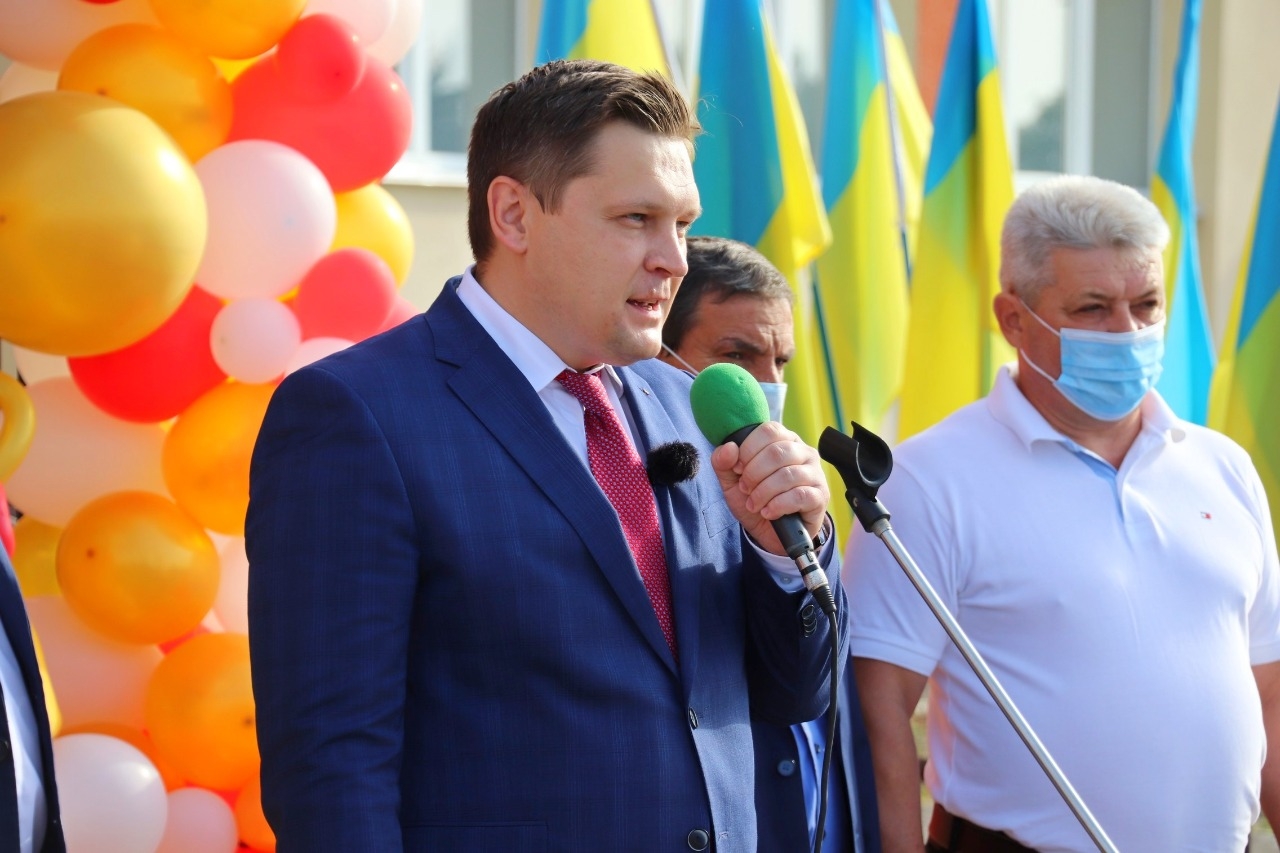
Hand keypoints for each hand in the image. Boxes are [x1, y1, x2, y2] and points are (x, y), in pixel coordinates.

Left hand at [709, 421, 829, 556]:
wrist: (770, 533)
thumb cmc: (755, 499)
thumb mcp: (731, 482)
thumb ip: (723, 462)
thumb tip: (729, 447)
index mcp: (783, 441)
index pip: (769, 431)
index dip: (748, 450)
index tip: (738, 469)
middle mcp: (803, 452)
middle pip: (777, 452)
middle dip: (754, 474)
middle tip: (745, 489)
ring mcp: (815, 473)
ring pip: (787, 475)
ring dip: (763, 493)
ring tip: (754, 505)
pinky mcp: (820, 496)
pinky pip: (799, 495)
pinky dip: (777, 506)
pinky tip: (768, 513)